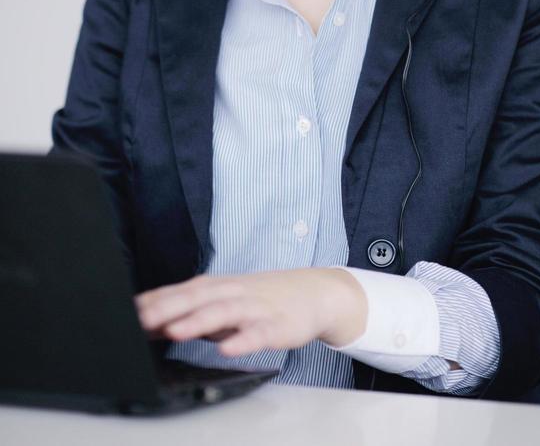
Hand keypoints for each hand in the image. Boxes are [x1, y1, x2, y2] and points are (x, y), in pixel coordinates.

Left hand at [134, 267, 367, 356]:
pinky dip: (243, 341)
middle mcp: (234, 292)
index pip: (182, 290)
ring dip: (198, 321)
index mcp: (218, 287)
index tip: (127, 310)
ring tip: (176, 331)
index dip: (155, 300)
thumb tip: (150, 322)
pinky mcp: (277, 325)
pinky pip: (258, 333)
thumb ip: (190, 313)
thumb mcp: (223, 303)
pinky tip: (228, 351)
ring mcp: (256, 308)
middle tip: (141, 319)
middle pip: (198, 297)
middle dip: (168, 308)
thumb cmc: (262, 299)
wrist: (313, 293)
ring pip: (224, 312)